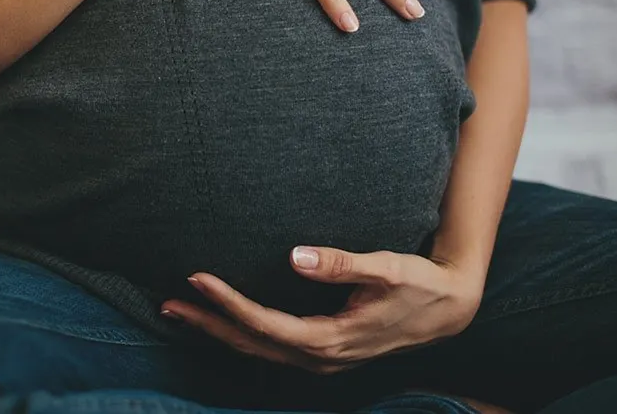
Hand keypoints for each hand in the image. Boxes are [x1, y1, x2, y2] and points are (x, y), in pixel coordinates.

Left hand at [161, 246, 484, 374]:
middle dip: (207, 323)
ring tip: (179, 310)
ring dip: (217, 330)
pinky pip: (269, 347)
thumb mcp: (389, 269)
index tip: (197, 277)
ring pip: (256, 350)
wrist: (449, 310)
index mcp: (331, 340)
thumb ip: (345, 263)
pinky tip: (221, 319)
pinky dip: (239, 333)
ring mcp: (320, 359)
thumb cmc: (420, 285)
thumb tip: (296, 256)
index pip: (265, 324)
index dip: (228, 303)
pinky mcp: (321, 351)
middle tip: (167, 301)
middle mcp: (320, 357)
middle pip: (250, 343)